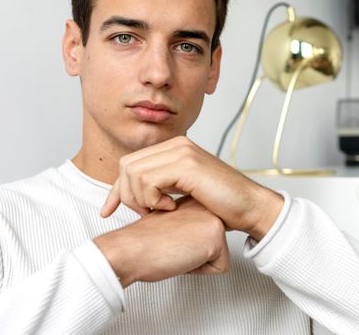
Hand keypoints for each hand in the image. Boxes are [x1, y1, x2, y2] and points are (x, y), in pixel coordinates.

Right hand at [94, 196, 229, 287]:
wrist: (128, 249)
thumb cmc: (141, 242)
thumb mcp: (169, 224)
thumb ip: (186, 225)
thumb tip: (194, 237)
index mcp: (194, 201)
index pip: (207, 235)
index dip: (186, 246)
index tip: (170, 241)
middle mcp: (206, 207)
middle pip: (215, 245)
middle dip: (193, 254)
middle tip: (171, 246)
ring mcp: (213, 219)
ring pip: (219, 256)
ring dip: (196, 262)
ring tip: (175, 250)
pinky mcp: (216, 237)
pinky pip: (220, 267)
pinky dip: (200, 271)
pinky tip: (180, 257)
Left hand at [100, 136, 283, 239]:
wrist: (250, 207)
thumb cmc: (221, 204)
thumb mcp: (183, 192)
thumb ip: (160, 187)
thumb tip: (131, 197)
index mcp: (175, 147)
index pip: (129, 163)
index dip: (116, 190)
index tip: (108, 211)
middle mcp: (177, 144)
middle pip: (126, 166)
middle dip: (126, 195)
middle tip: (146, 213)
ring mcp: (182, 151)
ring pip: (133, 172)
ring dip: (140, 199)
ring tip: (161, 210)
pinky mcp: (186, 164)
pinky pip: (147, 180)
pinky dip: (151, 199)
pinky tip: (170, 208)